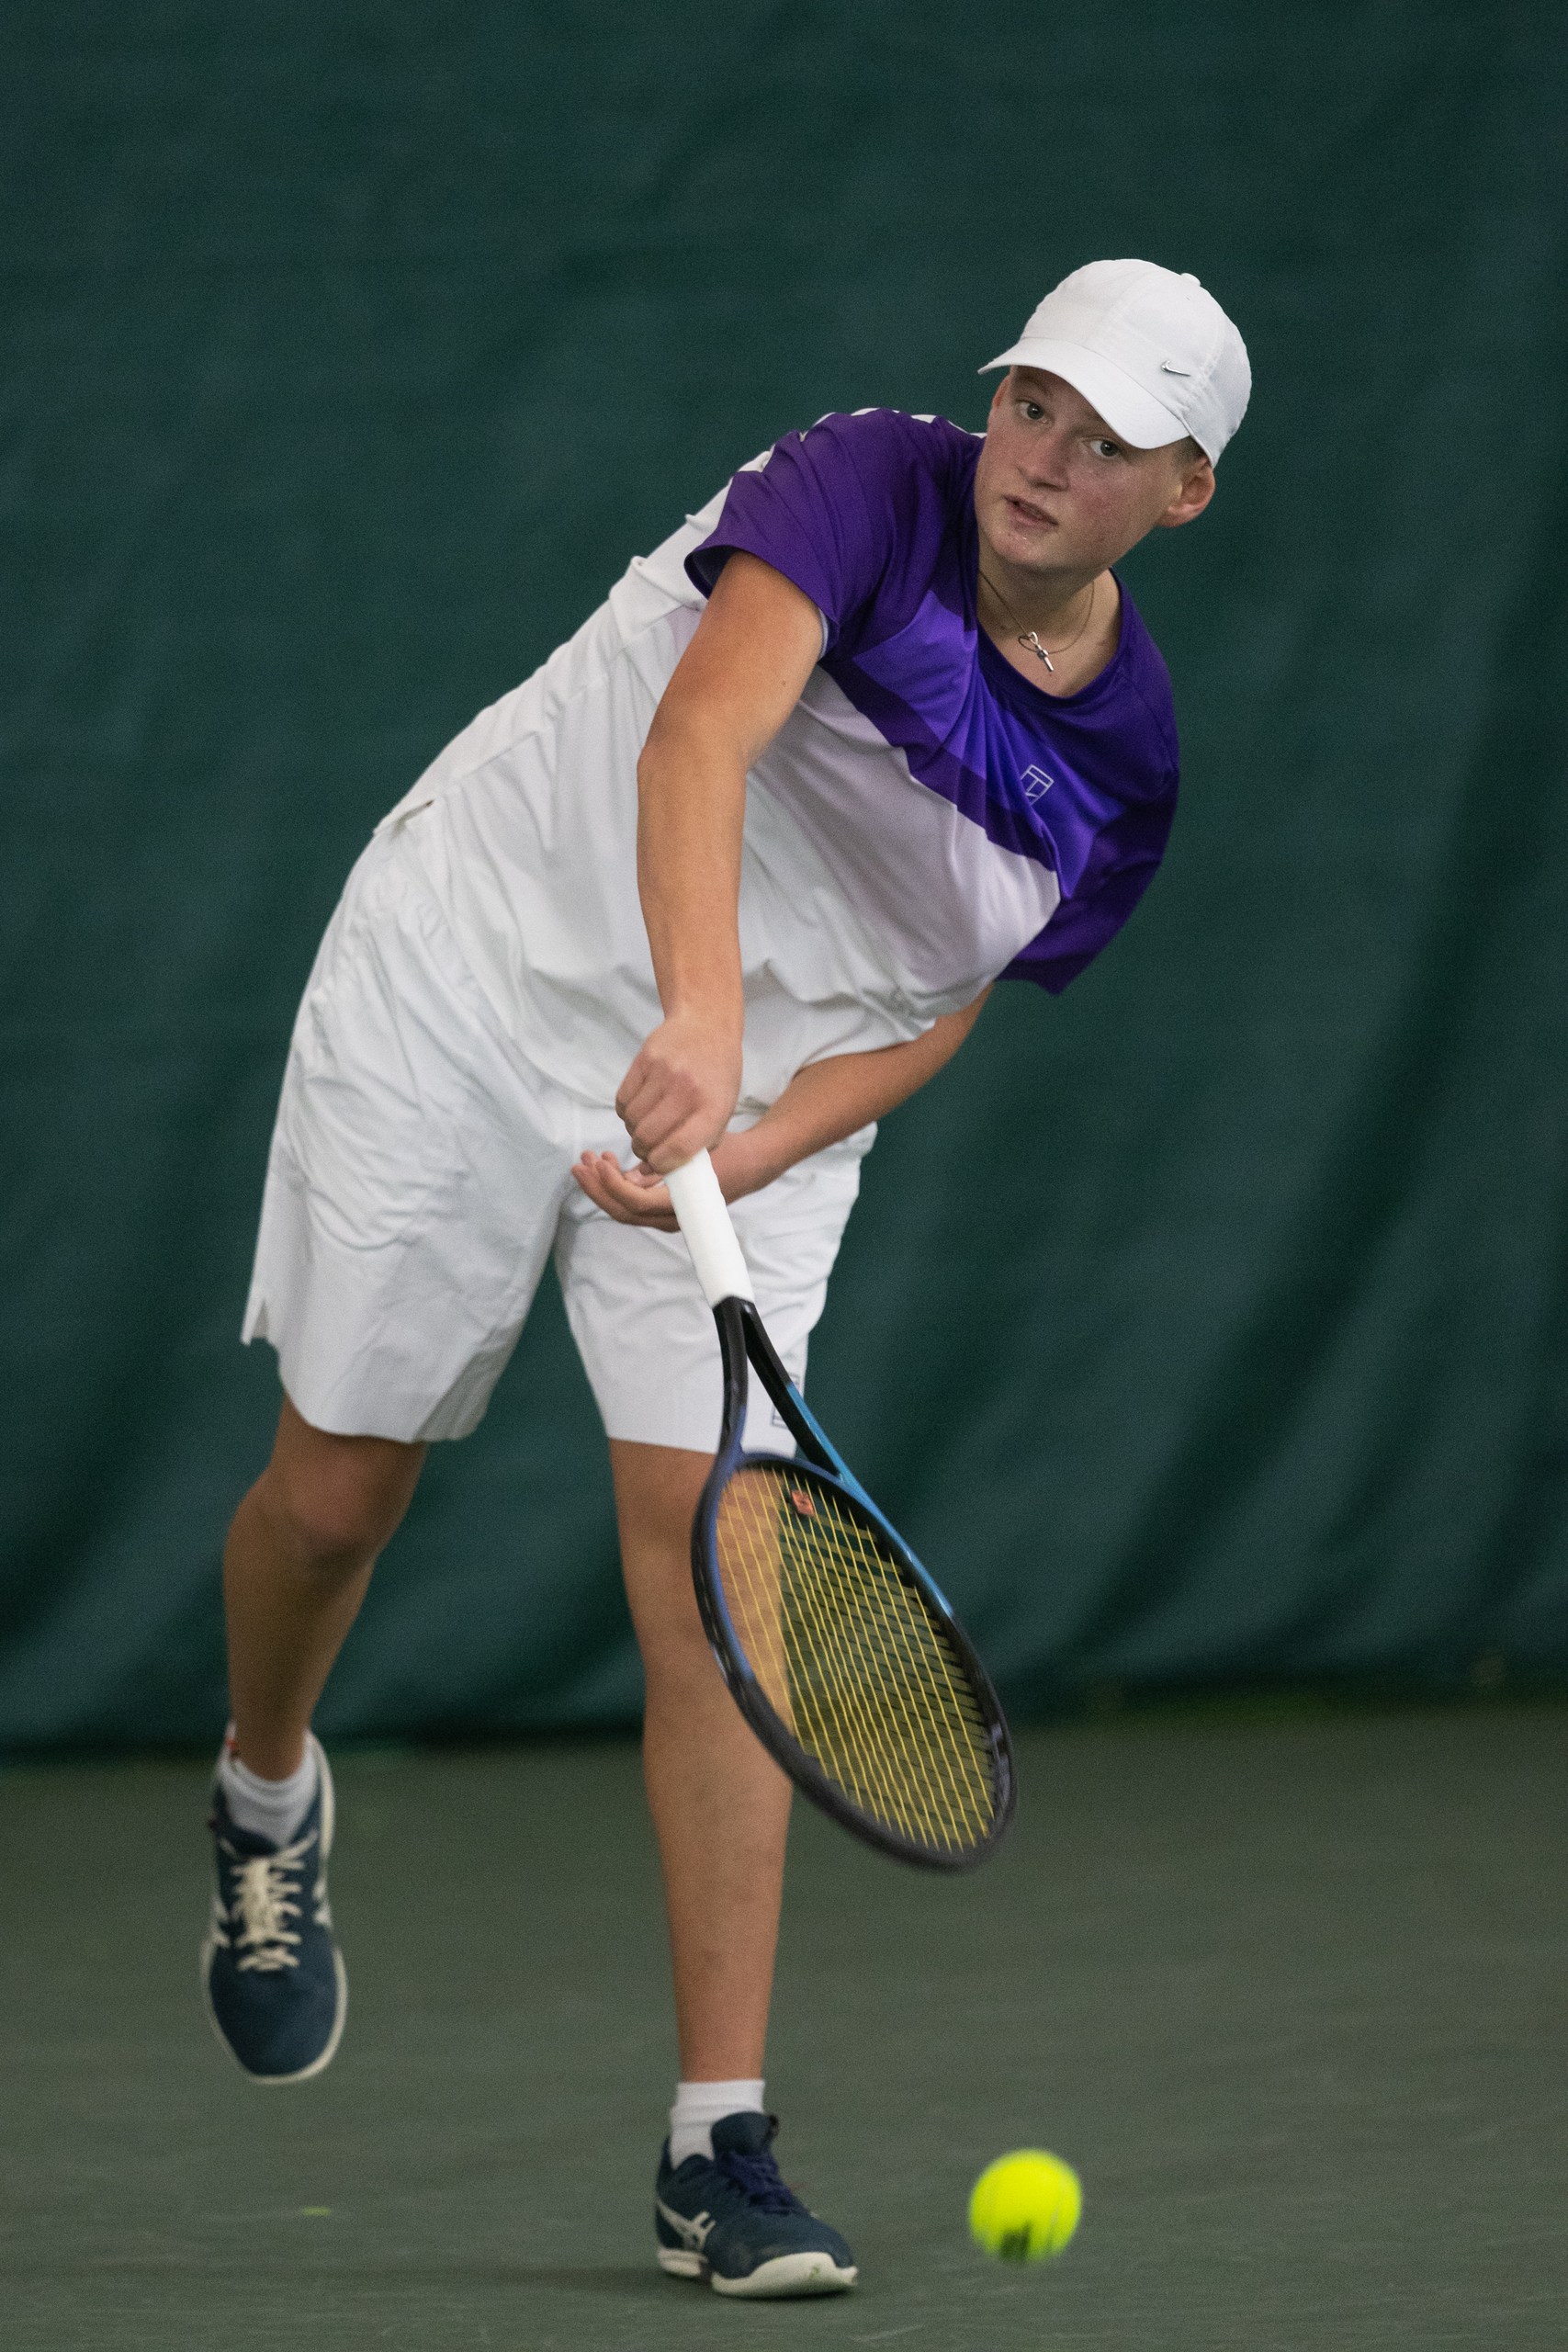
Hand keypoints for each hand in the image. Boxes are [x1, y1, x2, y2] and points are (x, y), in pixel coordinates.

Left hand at [570, 1130, 772, 1230]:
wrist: (750, 1163)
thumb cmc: (727, 1155)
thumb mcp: (696, 1153)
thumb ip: (664, 1166)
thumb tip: (630, 1177)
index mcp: (680, 1209)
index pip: (635, 1205)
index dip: (613, 1186)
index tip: (602, 1163)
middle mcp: (669, 1219)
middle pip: (622, 1211)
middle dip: (597, 1187)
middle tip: (580, 1164)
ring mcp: (664, 1215)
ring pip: (623, 1206)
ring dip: (602, 1183)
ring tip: (589, 1159)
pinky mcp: (662, 1205)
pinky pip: (632, 1200)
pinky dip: (616, 1182)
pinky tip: (608, 1162)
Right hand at [614, 1011, 741, 1174]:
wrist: (707, 1026)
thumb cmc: (716, 1077)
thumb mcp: (721, 1111)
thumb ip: (698, 1143)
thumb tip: (660, 1173)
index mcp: (713, 1108)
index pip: (678, 1150)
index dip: (662, 1165)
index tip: (659, 1163)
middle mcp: (688, 1091)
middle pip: (648, 1138)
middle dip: (643, 1150)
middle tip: (647, 1147)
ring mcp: (665, 1073)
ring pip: (632, 1121)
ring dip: (633, 1130)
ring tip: (645, 1125)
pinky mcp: (645, 1060)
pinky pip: (622, 1101)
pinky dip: (625, 1112)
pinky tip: (638, 1108)